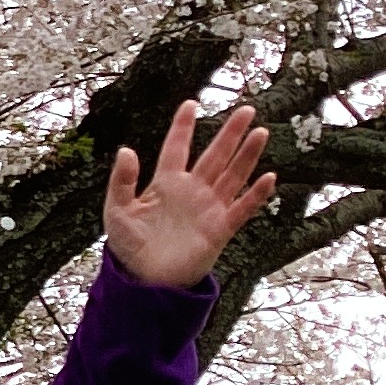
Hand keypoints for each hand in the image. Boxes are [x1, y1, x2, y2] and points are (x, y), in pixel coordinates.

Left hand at [103, 101, 276, 288]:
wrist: (146, 280)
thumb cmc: (129, 246)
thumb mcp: (118, 210)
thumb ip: (121, 181)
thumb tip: (126, 150)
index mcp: (165, 183)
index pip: (177, 148)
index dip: (184, 127)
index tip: (191, 104)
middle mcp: (191, 191)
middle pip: (215, 156)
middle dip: (230, 133)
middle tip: (247, 109)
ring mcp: (208, 208)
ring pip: (232, 175)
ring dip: (247, 155)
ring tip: (260, 132)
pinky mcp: (220, 229)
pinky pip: (241, 208)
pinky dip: (255, 194)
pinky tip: (267, 177)